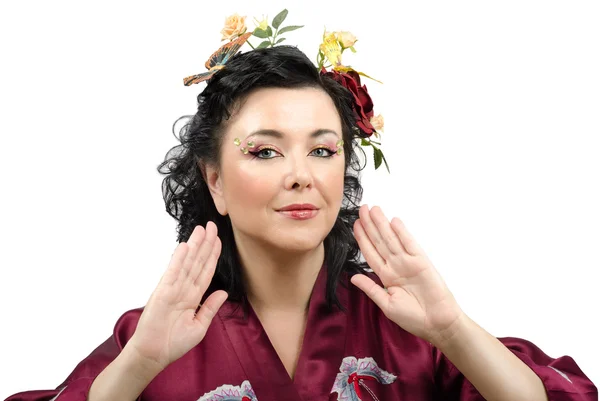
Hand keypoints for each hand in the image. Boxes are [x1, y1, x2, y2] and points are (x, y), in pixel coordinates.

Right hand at [127, 222, 227, 370]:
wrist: (153, 354)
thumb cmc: (173, 343)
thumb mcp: (199, 326)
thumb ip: (210, 308)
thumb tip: (223, 292)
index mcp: (194, 297)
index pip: (206, 271)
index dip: (213, 255)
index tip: (218, 240)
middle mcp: (184, 289)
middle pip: (198, 262)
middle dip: (206, 244)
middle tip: (213, 225)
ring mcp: (173, 289)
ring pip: (187, 263)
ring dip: (195, 246)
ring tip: (202, 229)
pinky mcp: (162, 292)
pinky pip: (173, 273)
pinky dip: (178, 259)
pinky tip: (185, 246)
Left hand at [351, 205, 464, 345]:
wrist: (437, 324)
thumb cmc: (413, 318)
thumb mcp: (387, 305)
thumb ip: (371, 289)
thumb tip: (352, 277)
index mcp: (386, 276)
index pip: (370, 253)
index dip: (362, 239)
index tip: (355, 225)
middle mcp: (395, 266)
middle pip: (379, 241)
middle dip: (370, 225)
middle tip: (361, 209)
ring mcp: (408, 262)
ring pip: (391, 239)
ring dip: (382, 224)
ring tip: (373, 210)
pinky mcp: (421, 262)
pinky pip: (409, 244)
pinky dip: (402, 233)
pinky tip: (394, 221)